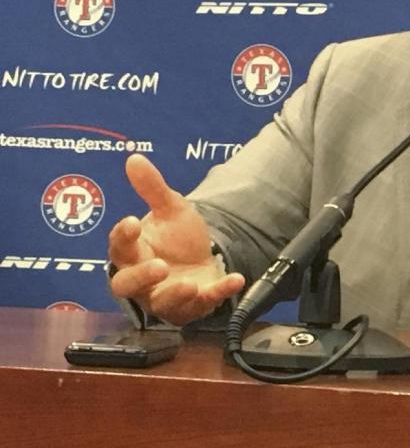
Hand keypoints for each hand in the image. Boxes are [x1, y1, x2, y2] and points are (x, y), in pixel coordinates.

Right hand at [108, 154, 244, 325]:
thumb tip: (134, 158)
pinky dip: (219, 292)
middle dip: (142, 277)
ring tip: (188, 284)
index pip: (118, 247)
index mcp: (132, 253)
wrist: (202, 259)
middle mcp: (142, 281)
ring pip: (161, 304)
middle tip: (159, 266)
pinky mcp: (192, 307)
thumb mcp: (170, 208)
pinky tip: (235, 279)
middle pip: (127, 285)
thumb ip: (152, 187)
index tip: (132, 221)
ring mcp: (165, 297)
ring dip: (174, 295)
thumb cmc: (176, 237)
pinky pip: (203, 304)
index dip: (122, 236)